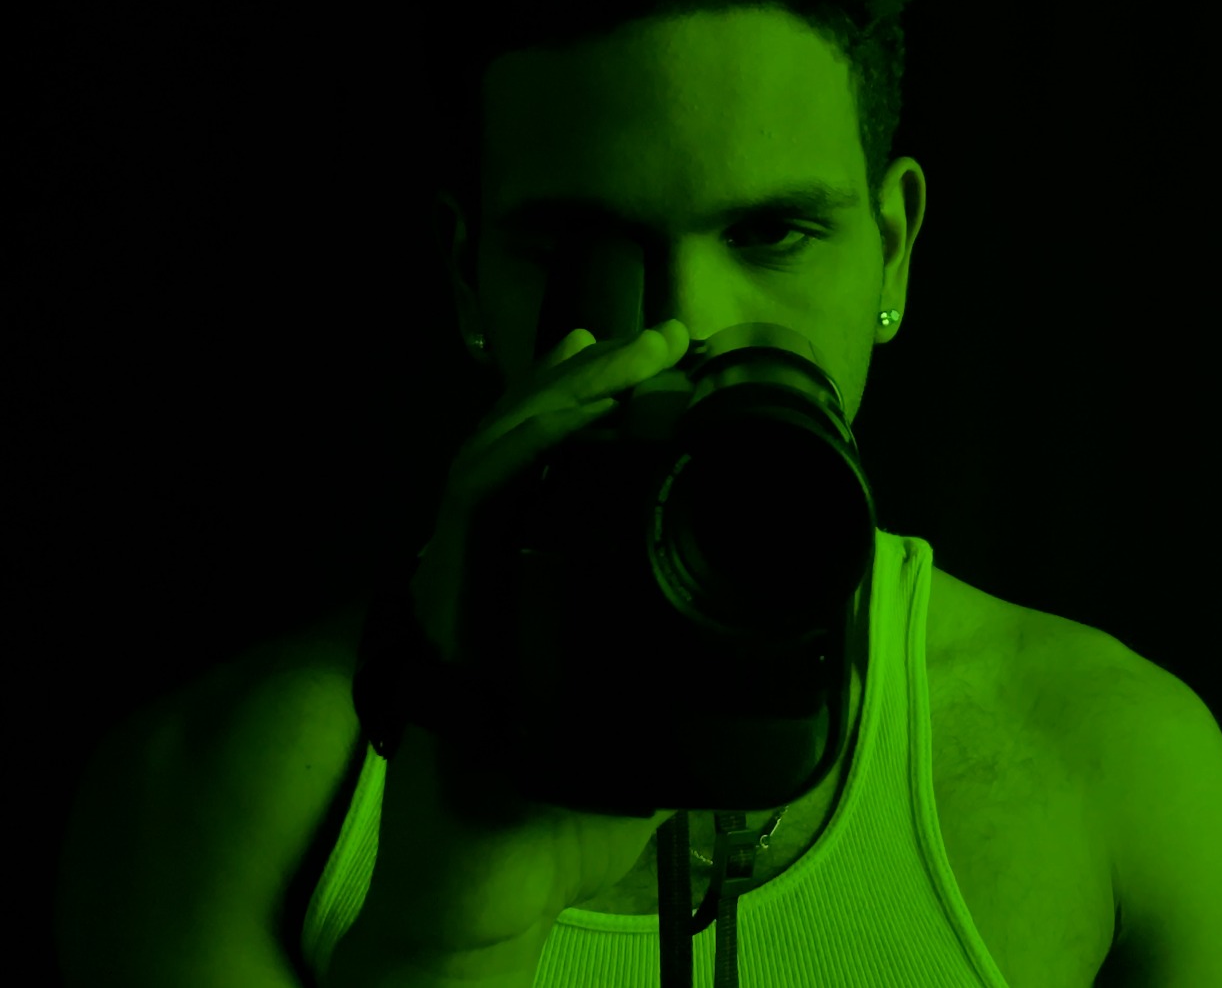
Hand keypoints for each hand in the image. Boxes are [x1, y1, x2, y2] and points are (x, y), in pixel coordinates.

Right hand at [331, 320, 690, 974]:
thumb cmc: (563, 809)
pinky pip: (470, 519)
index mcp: (531, 582)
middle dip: (587, 377)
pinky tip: (562, 427)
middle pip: (522, 442)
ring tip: (623, 354)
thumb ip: (689, 680)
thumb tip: (776, 657)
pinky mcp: (444, 618)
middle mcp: (486, 570)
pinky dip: (516, 463)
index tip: (654, 356)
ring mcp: (459, 588)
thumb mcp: (654, 728)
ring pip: (495, 461)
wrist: (491, 886)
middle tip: (657, 334)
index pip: (553, 465)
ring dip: (560, 398)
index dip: (591, 400)